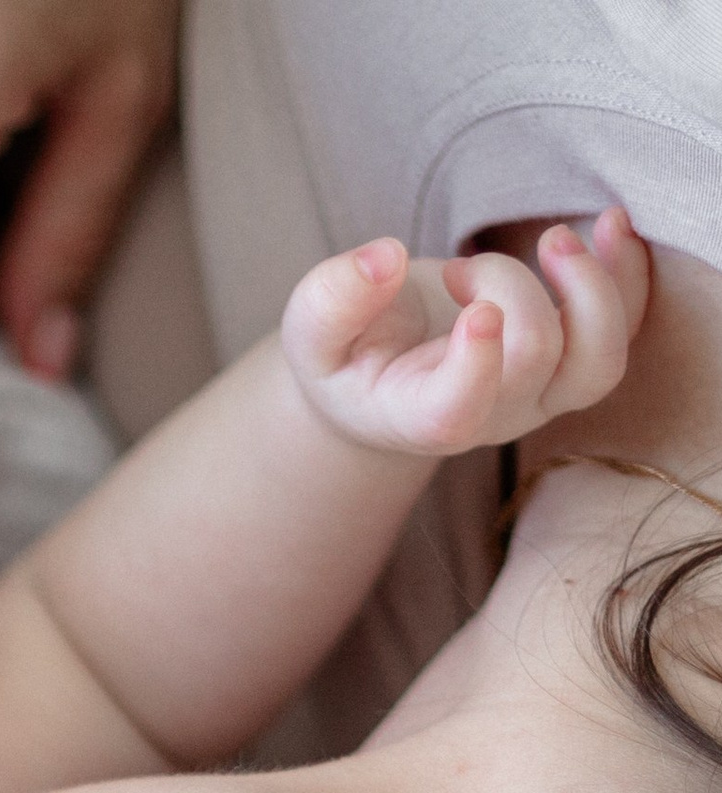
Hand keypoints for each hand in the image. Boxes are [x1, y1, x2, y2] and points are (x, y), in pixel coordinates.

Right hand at [283, 213, 652, 455]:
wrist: (383, 373)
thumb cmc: (346, 351)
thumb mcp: (311, 329)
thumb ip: (332, 299)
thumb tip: (386, 259)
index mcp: (416, 418)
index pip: (457, 413)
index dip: (477, 366)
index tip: (476, 311)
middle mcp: (488, 418)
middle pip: (532, 356)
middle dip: (506, 285)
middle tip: (460, 270)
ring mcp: (537, 398)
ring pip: (598, 362)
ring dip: (592, 288)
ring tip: (554, 240)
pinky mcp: (570, 363)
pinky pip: (626, 330)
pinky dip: (629, 273)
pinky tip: (609, 225)